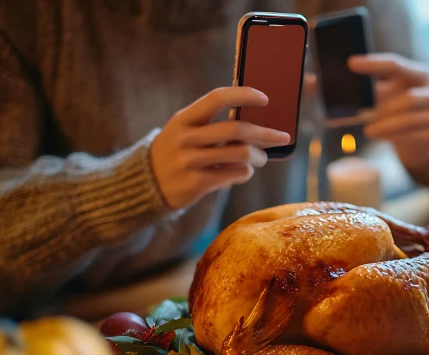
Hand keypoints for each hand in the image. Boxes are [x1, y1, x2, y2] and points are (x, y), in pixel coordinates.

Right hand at [150, 87, 289, 208]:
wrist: (145, 186)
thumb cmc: (176, 153)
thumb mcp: (183, 132)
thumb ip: (211, 124)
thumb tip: (253, 117)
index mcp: (183, 118)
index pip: (217, 98)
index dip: (244, 95)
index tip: (266, 99)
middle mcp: (185, 137)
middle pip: (236, 130)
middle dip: (266, 133)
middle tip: (283, 137)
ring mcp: (190, 161)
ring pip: (240, 154)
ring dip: (259, 156)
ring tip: (262, 158)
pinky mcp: (196, 183)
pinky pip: (234, 174)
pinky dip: (246, 172)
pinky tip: (245, 172)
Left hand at [348, 53, 428, 169]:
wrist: (425, 141)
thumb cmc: (400, 114)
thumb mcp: (384, 99)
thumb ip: (366, 91)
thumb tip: (326, 83)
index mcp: (417, 74)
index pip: (394, 65)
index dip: (373, 63)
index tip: (350, 63)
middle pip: (407, 95)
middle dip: (383, 105)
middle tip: (360, 112)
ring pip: (410, 116)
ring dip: (386, 124)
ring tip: (368, 130)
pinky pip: (415, 132)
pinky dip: (393, 134)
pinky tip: (378, 135)